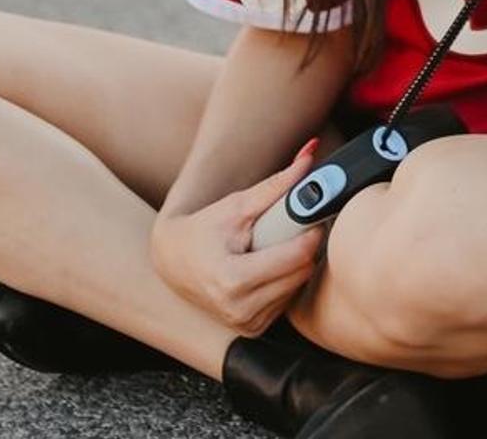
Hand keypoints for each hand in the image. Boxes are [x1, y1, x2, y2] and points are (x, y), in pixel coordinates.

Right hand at [150, 140, 324, 335]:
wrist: (172, 261)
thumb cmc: (203, 230)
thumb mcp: (237, 205)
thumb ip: (276, 185)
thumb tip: (309, 156)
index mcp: (233, 280)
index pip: (295, 258)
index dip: (310, 234)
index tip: (313, 217)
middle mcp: (240, 309)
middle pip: (301, 273)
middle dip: (305, 248)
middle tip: (297, 228)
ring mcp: (246, 323)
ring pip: (297, 288)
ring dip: (297, 266)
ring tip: (278, 246)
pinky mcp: (251, 329)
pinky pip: (285, 302)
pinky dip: (285, 282)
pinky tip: (270, 267)